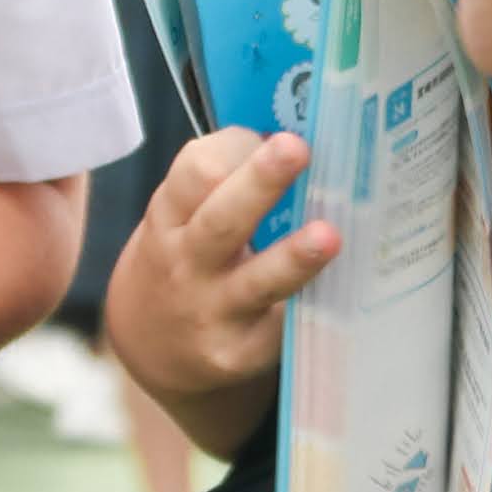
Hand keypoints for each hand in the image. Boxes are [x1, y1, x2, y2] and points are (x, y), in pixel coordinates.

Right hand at [102, 129, 335, 441]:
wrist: (150, 352)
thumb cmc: (180, 264)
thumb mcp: (176, 222)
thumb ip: (218, 187)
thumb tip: (291, 142)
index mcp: (169, 220)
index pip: (194, 175)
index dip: (234, 150)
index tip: (271, 136)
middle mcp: (185, 265)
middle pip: (221, 221)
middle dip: (259, 183)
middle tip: (296, 149)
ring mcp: (212, 313)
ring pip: (256, 282)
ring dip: (293, 258)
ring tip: (327, 235)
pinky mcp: (239, 354)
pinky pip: (281, 328)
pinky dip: (311, 306)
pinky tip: (342, 291)